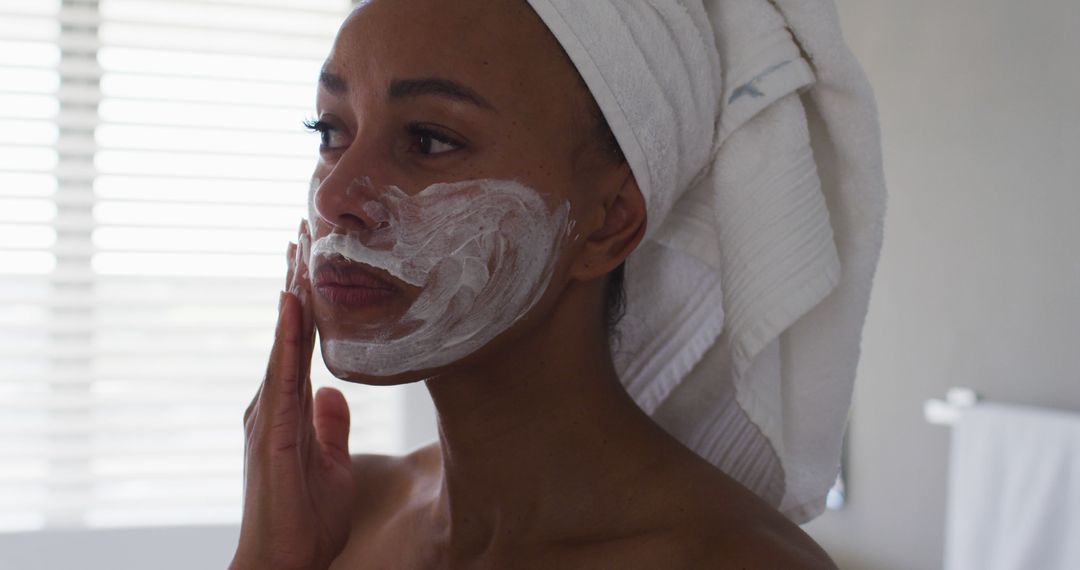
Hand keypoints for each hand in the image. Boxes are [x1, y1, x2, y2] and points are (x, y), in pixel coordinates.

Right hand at [232, 221, 354, 569]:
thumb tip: (334, 392)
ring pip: (285, 340)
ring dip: (293, 292)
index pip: (302, 341)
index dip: (308, 299)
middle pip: (289, 330)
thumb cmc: (305, 520)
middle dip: (297, 280)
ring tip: (299, 245)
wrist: (283, 561)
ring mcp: (270, 413)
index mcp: (290, 406)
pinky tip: (295, 301)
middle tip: (304, 228)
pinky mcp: (274, 429)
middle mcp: (275, 401)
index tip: (314, 257)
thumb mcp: (331, 464)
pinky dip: (289, 334)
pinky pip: (284, 372)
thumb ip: (330, 426)